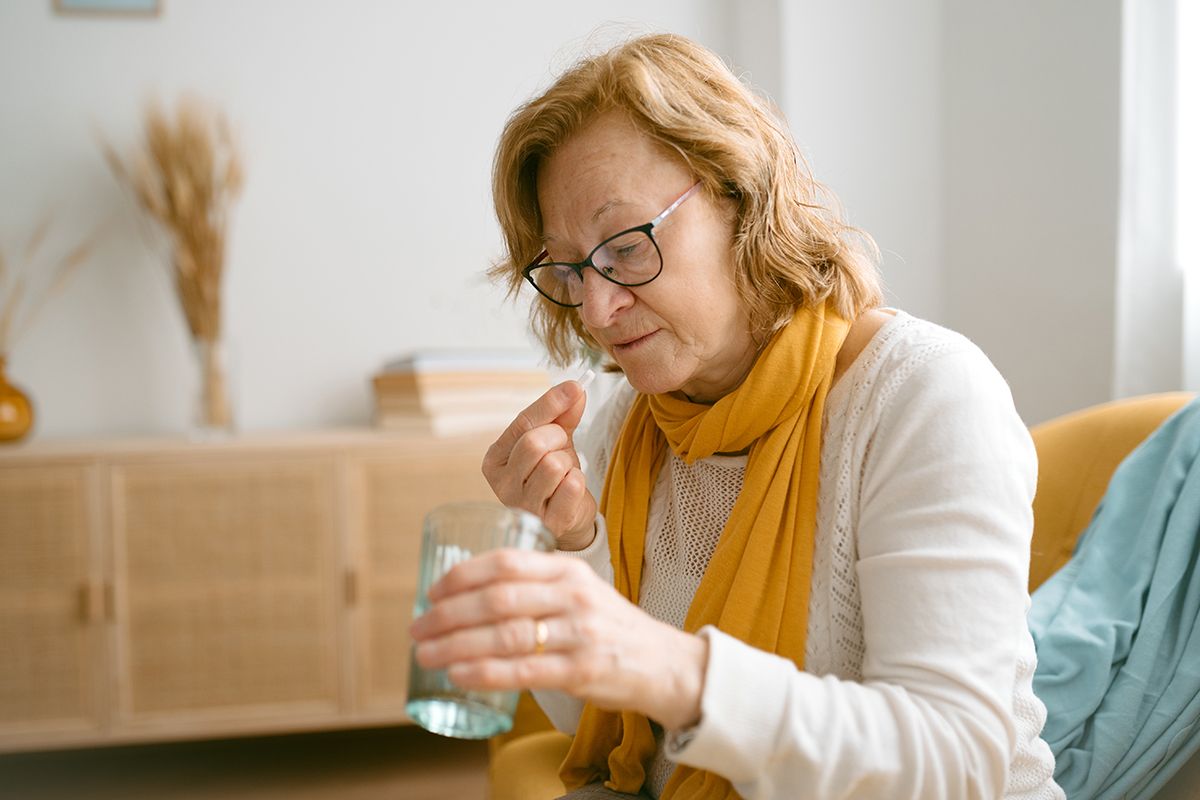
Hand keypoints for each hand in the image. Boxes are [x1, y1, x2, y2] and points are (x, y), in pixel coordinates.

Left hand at [408, 549, 707, 730]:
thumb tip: (468, 597)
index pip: (505, 563)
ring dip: (456, 645)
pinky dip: (484, 672)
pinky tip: (459, 675)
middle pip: (497, 599)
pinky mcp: (582, 670)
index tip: (431, 592)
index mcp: (567, 570)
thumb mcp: (579, 591)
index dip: (461, 577)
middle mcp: (573, 596)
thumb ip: (535, 587)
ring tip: (427, 654)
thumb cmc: (609, 627)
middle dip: (447, 614)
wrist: (664, 662)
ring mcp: (579, 633)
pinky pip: (523, 671)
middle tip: (417, 627)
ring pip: (504, 635)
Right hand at [483, 380, 595, 550]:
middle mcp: (503, 485)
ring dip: (569, 463)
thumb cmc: (554, 476)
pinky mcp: (549, 523)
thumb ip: (561, 414)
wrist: (567, 516)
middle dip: (558, 438)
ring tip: (565, 472)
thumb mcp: (554, 440)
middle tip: (562, 447)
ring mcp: (524, 507)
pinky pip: (571, 487)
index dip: (550, 403)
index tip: (574, 387)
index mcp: (496, 460)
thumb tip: (574, 389)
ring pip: (553, 465)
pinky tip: (571, 490)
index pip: (522, 423)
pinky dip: (578, 481)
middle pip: (534, 443)